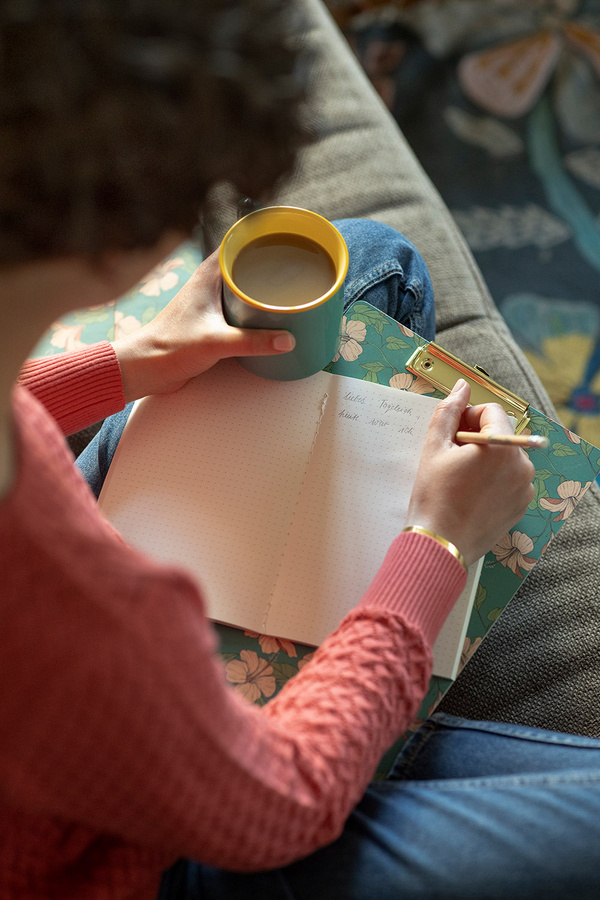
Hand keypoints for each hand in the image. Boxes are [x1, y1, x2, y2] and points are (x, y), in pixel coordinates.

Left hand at [112, 251, 294, 401]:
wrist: (146, 368)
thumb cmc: (169, 347)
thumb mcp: (216, 342)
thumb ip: (253, 342)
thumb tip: (287, 340)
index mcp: (208, 275)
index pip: (237, 241)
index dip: (260, 234)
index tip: (284, 233)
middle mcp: (210, 283)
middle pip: (245, 262)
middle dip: (270, 261)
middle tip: (298, 264)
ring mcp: (211, 302)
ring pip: (243, 284)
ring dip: (263, 286)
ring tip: (291, 287)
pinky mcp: (213, 320)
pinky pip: (240, 306)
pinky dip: (256, 307)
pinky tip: (272, 316)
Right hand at [405, 379, 534, 566]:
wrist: (440, 544)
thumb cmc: (434, 497)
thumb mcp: (434, 448)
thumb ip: (449, 412)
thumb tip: (461, 387)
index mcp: (501, 447)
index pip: (491, 411)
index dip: (467, 417)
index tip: (451, 436)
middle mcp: (521, 465)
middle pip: (500, 433)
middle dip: (476, 438)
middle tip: (451, 457)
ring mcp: (524, 487)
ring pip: (505, 456)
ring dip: (484, 458)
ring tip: (460, 478)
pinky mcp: (521, 505)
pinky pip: (509, 479)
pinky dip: (492, 479)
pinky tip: (470, 493)